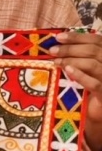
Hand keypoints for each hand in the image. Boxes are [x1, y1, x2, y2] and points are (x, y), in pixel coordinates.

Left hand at [53, 31, 101, 150]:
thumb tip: (58, 42)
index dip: (78, 37)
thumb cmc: (89, 88)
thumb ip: (79, 56)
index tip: (58, 37)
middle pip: (94, 51)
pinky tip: (68, 70)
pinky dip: (81, 75)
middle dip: (71, 48)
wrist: (98, 112)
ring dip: (72, 60)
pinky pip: (95, 84)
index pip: (97, 41)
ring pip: (93, 64)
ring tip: (56, 61)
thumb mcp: (85, 69)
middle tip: (52, 50)